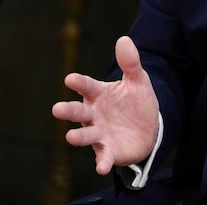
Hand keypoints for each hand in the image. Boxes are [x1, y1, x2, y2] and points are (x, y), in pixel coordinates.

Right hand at [51, 36, 159, 174]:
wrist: (149, 128)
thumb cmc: (136, 102)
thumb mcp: (138, 81)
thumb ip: (130, 63)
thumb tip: (124, 39)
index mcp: (99, 95)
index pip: (88, 86)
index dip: (79, 83)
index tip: (70, 79)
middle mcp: (94, 114)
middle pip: (79, 112)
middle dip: (68, 111)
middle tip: (57, 109)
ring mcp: (100, 133)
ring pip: (86, 135)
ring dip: (78, 137)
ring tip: (71, 136)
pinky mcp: (109, 150)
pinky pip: (104, 157)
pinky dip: (102, 162)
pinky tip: (101, 167)